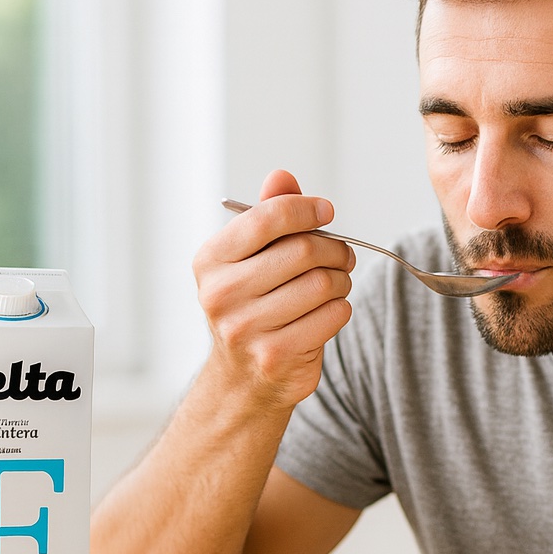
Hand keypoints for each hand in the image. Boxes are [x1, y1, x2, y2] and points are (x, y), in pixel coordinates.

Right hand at [194, 169, 355, 410]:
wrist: (243, 378)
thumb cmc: (254, 306)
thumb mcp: (251, 259)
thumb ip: (268, 216)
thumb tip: (282, 176)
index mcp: (211, 260)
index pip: (268, 218)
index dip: (306, 209)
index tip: (327, 211)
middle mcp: (221, 293)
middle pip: (305, 251)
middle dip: (334, 249)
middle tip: (340, 256)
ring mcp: (246, 328)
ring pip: (324, 283)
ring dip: (341, 281)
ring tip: (333, 286)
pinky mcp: (276, 355)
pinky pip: (333, 314)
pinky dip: (341, 309)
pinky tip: (327, 312)